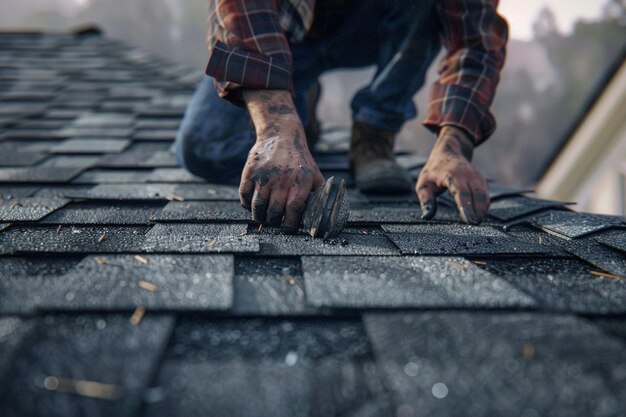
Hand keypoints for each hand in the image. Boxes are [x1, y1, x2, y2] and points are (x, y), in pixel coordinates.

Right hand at [240, 90, 323, 230]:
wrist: (281, 136)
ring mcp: (265, 174)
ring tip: (263, 217)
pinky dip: (247, 205)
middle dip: (274, 223)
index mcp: (303, 178)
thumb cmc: (300, 162)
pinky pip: (244, 196)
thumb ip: (318, 196)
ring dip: (259, 217)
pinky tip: (254, 204)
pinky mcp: (250, 171)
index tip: (287, 228)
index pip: (294, 207)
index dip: (290, 223)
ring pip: (258, 206)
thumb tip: (319, 221)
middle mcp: (283, 176)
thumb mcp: (314, 175)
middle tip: (274, 224)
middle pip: (274, 211)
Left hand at [416, 126, 489, 223]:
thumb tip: (426, 216)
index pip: (462, 193)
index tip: (470, 221)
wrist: (449, 152)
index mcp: (452, 176)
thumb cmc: (434, 171)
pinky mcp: (481, 180)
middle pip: (478, 195)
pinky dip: (483, 206)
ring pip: (485, 196)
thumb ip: (426, 200)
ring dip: (482, 210)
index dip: (467, 208)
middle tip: (474, 224)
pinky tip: (477, 215)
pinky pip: (486, 196)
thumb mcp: (424, 184)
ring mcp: (476, 177)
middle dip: (478, 211)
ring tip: (475, 222)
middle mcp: (468, 175)